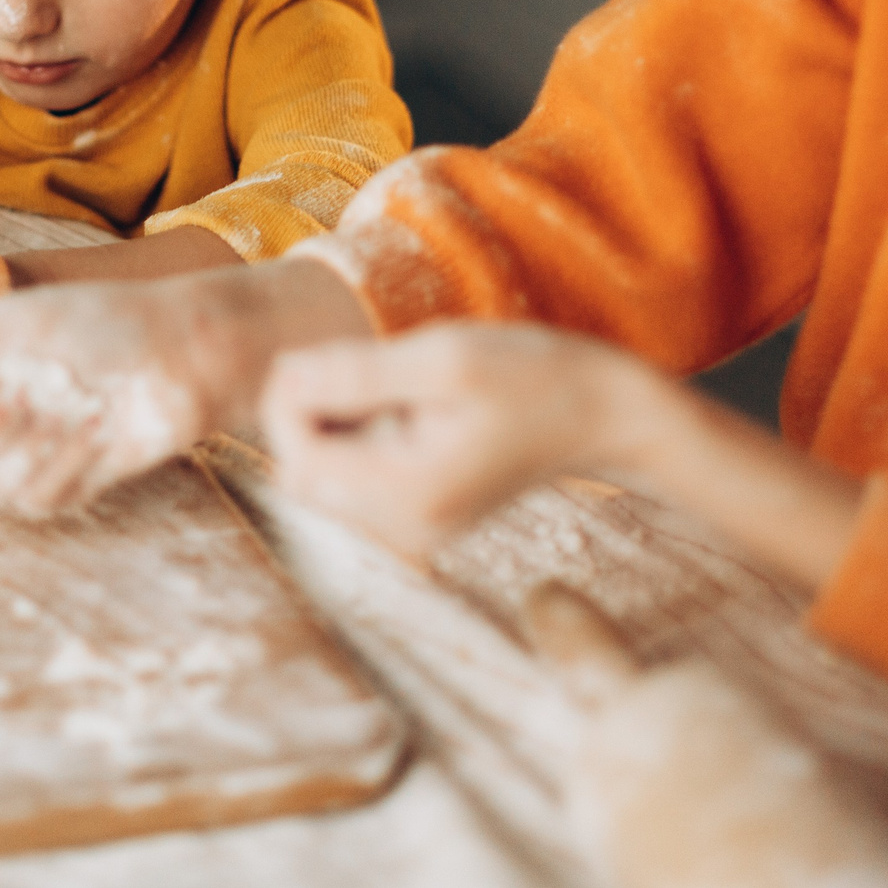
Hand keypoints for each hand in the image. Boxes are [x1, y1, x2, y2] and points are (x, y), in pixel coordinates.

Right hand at [0, 279, 241, 517]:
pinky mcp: (68, 483)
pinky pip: (36, 497)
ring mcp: (29, 453)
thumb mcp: (23, 319)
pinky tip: (99, 424)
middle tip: (7, 401)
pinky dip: (64, 462)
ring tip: (65, 407)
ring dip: (19, 451)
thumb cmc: (104, 320)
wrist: (186, 352)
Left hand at [260, 322, 646, 560]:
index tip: (325, 356)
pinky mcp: (418, 519)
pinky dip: (357, 438)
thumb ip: (359, 374)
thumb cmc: (535, 376)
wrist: (604, 417)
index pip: (298, 458)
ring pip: (322, 477)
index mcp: (408, 494)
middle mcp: (404, 530)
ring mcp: (412, 531)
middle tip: (355, 363)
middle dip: (305, 414)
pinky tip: (401, 406)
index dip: (289, 401)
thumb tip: (283, 378)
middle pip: (302, 474)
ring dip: (332, 423)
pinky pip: (355, 480)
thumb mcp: (445, 359)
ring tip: (388, 382)